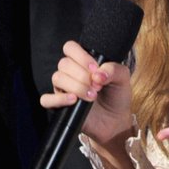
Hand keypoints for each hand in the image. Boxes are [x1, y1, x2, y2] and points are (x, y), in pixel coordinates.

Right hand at [40, 41, 133, 168]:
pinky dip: (58, 99)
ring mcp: (62, 89)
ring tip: (92, 96)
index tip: (95, 68)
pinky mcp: (58, 106)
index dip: (80, 56)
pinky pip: (46, 99)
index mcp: (82, 62)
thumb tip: (97, 74)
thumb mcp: (122, 78)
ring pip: (57, 78)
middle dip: (82, 75)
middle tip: (97, 87)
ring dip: (76, 86)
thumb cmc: (117, 96)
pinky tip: (73, 100)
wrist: (115, 121)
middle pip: (64, 64)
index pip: (70, 48)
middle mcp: (70, 73)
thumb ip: (113, 69)